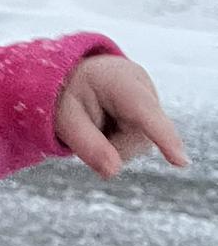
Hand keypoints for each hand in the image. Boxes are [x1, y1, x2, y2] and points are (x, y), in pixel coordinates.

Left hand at [55, 55, 188, 178]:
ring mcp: (154, 103)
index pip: (145, 112)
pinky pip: (138, 142)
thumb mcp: (65, 118)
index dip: (164, 138)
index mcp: (119, 80)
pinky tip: (109, 122)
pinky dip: (119, 140)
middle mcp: (145, 89)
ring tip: (96, 118)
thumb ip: (87, 145)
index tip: (181, 162)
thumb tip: (112, 172)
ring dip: (114, 142)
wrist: (78, 74)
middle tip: (84, 123)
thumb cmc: (68, 94)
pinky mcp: (154, 117)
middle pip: (137, 139)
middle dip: (109, 144)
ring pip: (139, 145)